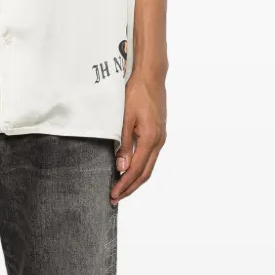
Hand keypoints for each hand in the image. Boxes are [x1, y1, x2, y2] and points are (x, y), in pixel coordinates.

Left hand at [111, 72, 166, 203]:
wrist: (151, 76)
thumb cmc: (136, 93)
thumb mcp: (125, 118)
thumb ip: (123, 144)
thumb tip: (121, 167)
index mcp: (150, 138)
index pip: (136, 170)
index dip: (124, 184)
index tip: (113, 194)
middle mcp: (159, 141)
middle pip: (145, 173)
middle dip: (130, 188)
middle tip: (115, 198)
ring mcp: (160, 138)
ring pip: (149, 167)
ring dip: (135, 180)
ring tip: (121, 189)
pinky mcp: (158, 134)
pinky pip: (150, 158)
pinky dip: (140, 168)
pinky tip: (130, 171)